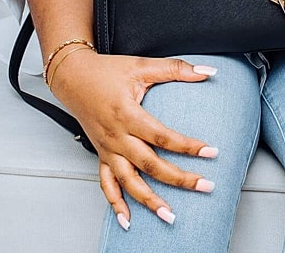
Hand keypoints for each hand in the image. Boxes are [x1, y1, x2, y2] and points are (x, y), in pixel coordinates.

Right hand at [48, 48, 218, 227]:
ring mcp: (108, 149)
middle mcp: (116, 137)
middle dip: (179, 179)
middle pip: (150, 165)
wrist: (73, 78)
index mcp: (127, 115)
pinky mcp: (102, 155)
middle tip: (205, 186)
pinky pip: (107, 184)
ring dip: (149, 201)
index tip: (211, 152)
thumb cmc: (106, 71)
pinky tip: (127, 220)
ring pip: (129, 182)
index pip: (162, 136)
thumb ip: (176, 68)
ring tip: (169, 215)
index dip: (188, 146)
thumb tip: (209, 71)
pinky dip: (116, 204)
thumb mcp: (142, 65)